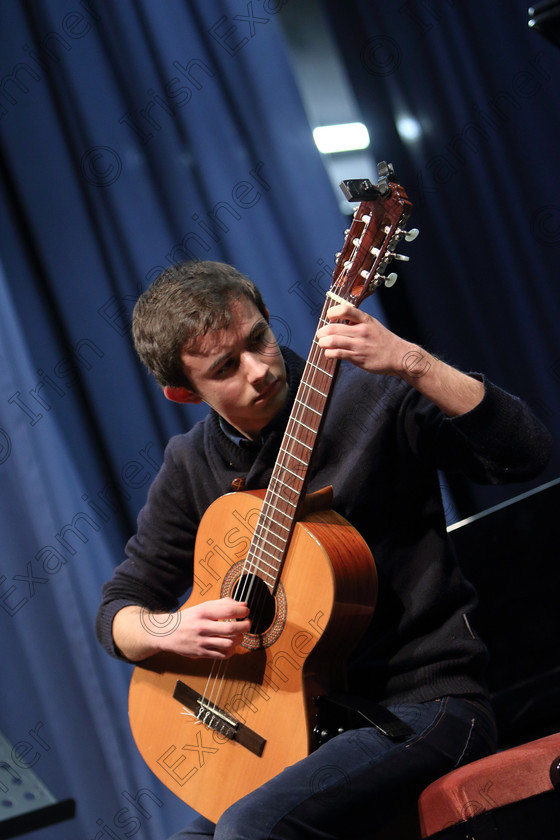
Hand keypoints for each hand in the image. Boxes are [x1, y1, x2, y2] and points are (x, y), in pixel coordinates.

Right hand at [158, 598, 250, 658]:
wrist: (166, 633)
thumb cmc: (187, 618)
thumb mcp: (203, 607)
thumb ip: (223, 604)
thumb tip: (243, 604)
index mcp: (203, 612)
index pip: (228, 610)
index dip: (242, 611)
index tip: (246, 611)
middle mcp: (202, 627)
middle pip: (230, 628)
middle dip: (244, 626)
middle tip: (247, 623)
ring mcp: (201, 642)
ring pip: (228, 643)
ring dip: (239, 639)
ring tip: (239, 635)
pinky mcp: (201, 653)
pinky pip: (221, 655)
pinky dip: (231, 651)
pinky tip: (231, 645)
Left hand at [316, 303, 483, 415]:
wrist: (399, 356)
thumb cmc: (384, 341)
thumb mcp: (373, 325)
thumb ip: (357, 322)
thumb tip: (338, 321)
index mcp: (365, 320)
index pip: (345, 310)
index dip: (332, 312)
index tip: (329, 317)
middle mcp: (362, 331)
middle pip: (333, 328)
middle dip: (322, 332)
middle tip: (320, 335)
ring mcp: (359, 345)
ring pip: (333, 341)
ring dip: (323, 343)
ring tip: (323, 344)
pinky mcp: (358, 358)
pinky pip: (337, 354)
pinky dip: (329, 354)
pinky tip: (330, 354)